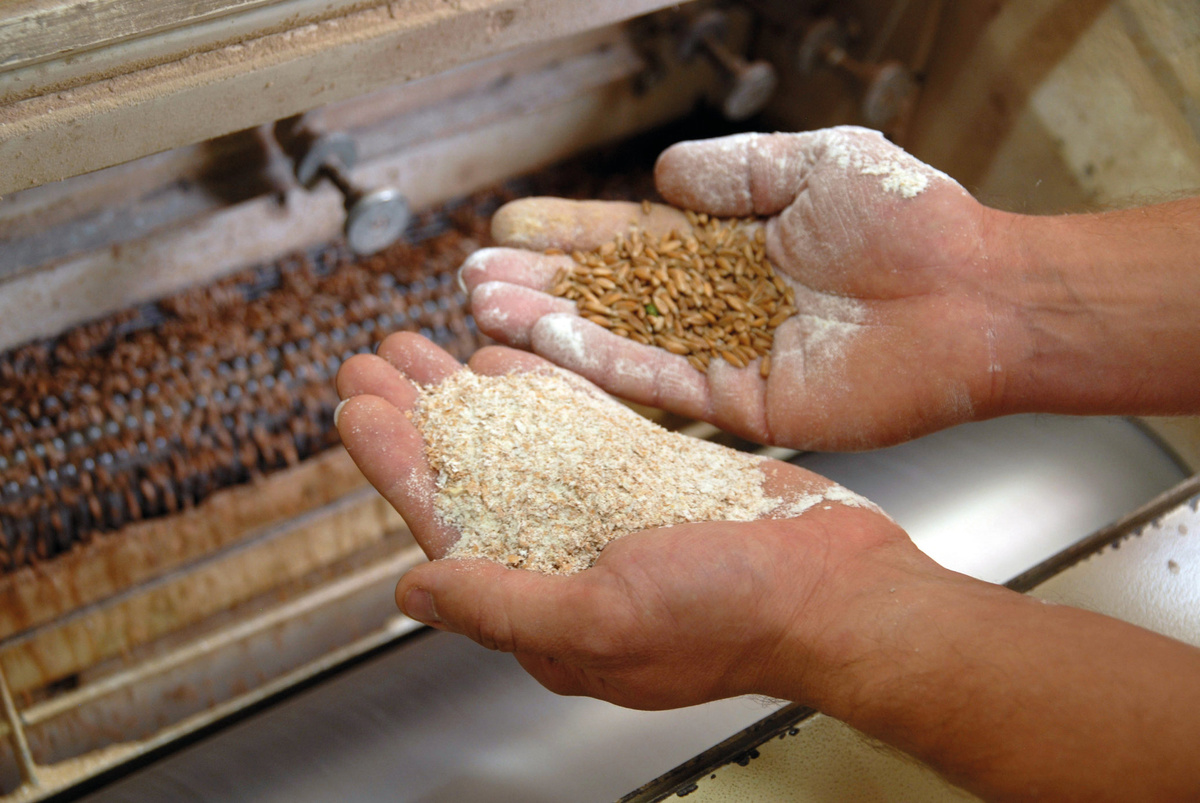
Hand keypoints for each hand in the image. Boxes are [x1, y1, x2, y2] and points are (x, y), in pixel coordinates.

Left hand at [333, 332, 934, 709]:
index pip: (447, 523)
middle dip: (418, 415)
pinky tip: (503, 359)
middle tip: (372, 358)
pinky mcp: (653, 473)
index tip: (355, 408)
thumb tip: (413, 593)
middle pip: (472, 473)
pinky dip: (541, 389)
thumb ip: (501, 605)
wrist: (842, 591)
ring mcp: (610, 509)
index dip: (397, 464)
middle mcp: (568, 554)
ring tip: (421, 343)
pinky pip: (582, 425)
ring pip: (518, 441)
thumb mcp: (604, 619)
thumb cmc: (736, 620)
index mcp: (545, 602)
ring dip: (466, 394)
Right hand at [460, 127, 1017, 449]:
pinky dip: (604, 365)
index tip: (511, 223)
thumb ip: (730, 172)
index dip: (571, 232)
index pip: (632, 240)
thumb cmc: (909, 221)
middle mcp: (718, 304)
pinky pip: (662, 385)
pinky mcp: (744, 405)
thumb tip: (655, 178)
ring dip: (551, 327)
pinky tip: (548, 343)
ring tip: (483, 308)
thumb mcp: (811, 164)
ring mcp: (727, 356)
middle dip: (542, 283)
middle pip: (611, 295)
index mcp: (732, 246)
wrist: (974, 296)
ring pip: (621, 342)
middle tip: (472, 276)